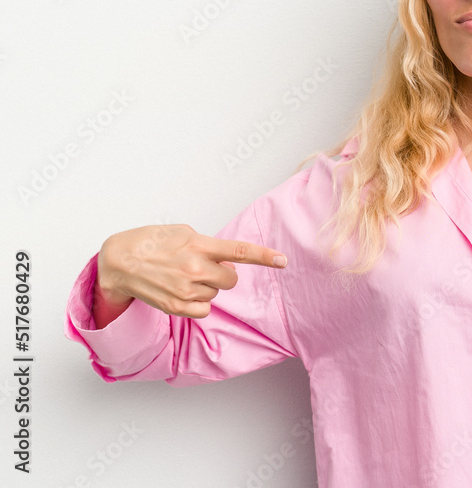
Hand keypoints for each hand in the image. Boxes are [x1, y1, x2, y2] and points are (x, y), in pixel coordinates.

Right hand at [95, 224, 286, 323]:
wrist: (118, 262)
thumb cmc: (151, 243)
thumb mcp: (183, 232)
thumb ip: (209, 245)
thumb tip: (228, 263)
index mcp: (199, 246)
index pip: (239, 252)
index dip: (264, 257)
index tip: (282, 260)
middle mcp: (195, 269)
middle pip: (231, 280)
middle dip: (222, 274)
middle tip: (201, 266)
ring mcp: (186, 290)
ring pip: (215, 294)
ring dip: (206, 287)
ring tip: (181, 276)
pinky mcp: (177, 307)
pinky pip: (204, 310)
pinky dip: (198, 303)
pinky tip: (181, 291)